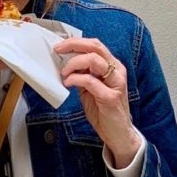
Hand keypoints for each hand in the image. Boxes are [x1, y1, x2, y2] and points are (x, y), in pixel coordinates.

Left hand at [53, 37, 140, 167]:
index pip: (95, 45)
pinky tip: (68, 83)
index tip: (60, 46)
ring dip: (74, 63)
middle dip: (74, 45)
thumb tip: (65, 63)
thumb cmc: (103, 110)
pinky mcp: (111, 97)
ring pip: (94, 60)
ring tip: (64, 72)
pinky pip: (90, 81)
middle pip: (96, 47)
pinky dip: (76, 79)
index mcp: (113, 66)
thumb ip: (83, 74)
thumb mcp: (90, 88)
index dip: (76, 42)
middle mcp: (117, 71)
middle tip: (58, 50)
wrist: (118, 133)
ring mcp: (116, 83)